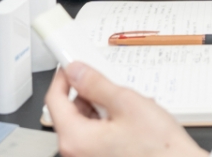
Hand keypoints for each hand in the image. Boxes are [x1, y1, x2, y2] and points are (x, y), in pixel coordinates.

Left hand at [46, 62, 206, 156]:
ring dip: (102, 108)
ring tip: (128, 104)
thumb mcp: (127, 104)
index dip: (63, 77)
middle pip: (70, 112)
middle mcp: (77, 153)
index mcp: (76, 139)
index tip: (71, 64)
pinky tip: (130, 119)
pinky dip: (109, 122)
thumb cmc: (158, 149)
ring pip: (85, 123)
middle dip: (88, 94)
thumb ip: (96, 84)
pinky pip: (95, 136)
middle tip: (108, 82)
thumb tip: (77, 72)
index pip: (54, 100)